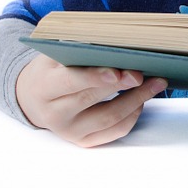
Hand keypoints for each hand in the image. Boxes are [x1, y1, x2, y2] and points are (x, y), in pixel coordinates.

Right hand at [16, 54, 167, 146]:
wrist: (32, 97)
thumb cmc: (50, 69)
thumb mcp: (55, 54)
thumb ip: (80, 50)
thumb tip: (118, 47)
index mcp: (43, 87)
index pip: (70, 82)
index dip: (95, 77)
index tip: (118, 72)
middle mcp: (54, 114)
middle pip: (92, 100)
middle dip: (122, 86)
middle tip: (144, 73)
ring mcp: (68, 131)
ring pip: (108, 118)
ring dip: (136, 100)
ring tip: (156, 83)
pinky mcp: (83, 141)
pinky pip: (113, 132)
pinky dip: (132, 116)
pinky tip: (142, 100)